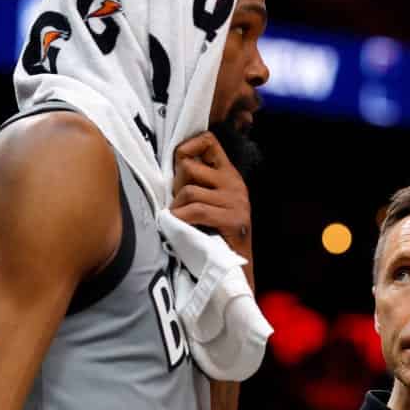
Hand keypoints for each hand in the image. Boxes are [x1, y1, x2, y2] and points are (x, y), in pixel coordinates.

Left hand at [171, 131, 251, 258]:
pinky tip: (180, 226)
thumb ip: (198, 183)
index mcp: (229, 175)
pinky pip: (195, 210)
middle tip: (178, 203)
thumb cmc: (216, 235)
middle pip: (189, 167)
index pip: (208, 141)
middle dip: (176, 186)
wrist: (238, 268)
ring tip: (180, 219)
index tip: (178, 163)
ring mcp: (235, 201)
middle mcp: (234, 183)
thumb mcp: (210, 202)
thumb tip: (171, 167)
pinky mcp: (232, 219)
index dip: (187, 146)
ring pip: (188, 191)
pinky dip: (181, 219)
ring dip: (177, 207)